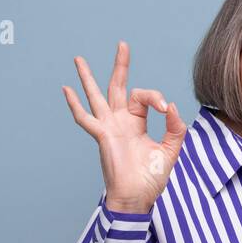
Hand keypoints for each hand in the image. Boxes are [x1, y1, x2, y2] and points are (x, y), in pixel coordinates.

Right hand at [62, 42, 186, 213]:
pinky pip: (86, 119)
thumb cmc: (151, 178)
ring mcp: (109, 127)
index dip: (156, 97)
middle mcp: (121, 122)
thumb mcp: (170, 150)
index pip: (144, 98)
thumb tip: (171, 105)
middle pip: (118, 87)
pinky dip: (75, 105)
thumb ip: (175, 128)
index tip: (166, 109)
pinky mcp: (102, 136)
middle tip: (122, 44)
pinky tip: (66, 90)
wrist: (138, 198)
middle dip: (120, 66)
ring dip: (87, 78)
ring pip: (97, 96)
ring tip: (78, 59)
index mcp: (136, 123)